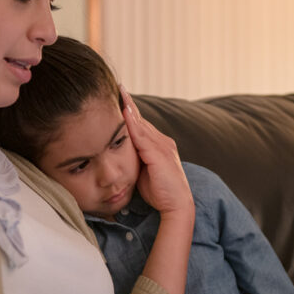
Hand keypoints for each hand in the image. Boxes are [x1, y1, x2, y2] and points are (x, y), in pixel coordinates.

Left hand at [121, 86, 192, 217]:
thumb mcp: (144, 171)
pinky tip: (124, 112)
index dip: (130, 112)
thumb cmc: (160, 193)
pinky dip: (132, 122)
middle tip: (116, 87)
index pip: (141, 125)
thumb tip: (121, 152)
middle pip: (141, 120)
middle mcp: (163, 142)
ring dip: (130, 107)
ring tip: (118, 92)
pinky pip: (142, 135)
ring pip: (141, 124)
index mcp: (160, 146)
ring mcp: (162, 146)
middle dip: (128, 104)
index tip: (118, 98)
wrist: (176, 206)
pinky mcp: (158, 153)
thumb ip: (137, 158)